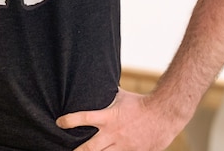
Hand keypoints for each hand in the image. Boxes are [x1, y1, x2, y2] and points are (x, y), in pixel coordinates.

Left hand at [56, 88, 181, 150]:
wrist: (164, 114)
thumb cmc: (140, 103)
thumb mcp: (120, 96)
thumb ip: (105, 94)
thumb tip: (93, 80)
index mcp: (108, 118)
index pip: (84, 118)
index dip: (69, 121)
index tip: (59, 122)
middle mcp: (114, 134)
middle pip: (90, 148)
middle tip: (64, 150)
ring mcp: (124, 146)